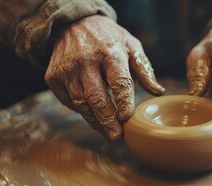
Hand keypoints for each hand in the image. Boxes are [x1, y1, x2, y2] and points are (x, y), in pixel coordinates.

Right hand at [45, 15, 164, 140]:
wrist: (73, 23)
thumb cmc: (109, 39)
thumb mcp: (131, 46)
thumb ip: (144, 70)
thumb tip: (158, 92)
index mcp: (110, 52)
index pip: (118, 81)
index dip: (124, 102)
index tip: (128, 118)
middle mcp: (85, 60)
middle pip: (97, 97)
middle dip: (108, 121)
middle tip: (117, 137)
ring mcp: (66, 69)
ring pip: (81, 103)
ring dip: (95, 121)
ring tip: (107, 133)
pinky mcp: (53, 76)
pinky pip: (69, 100)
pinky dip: (81, 111)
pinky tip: (92, 115)